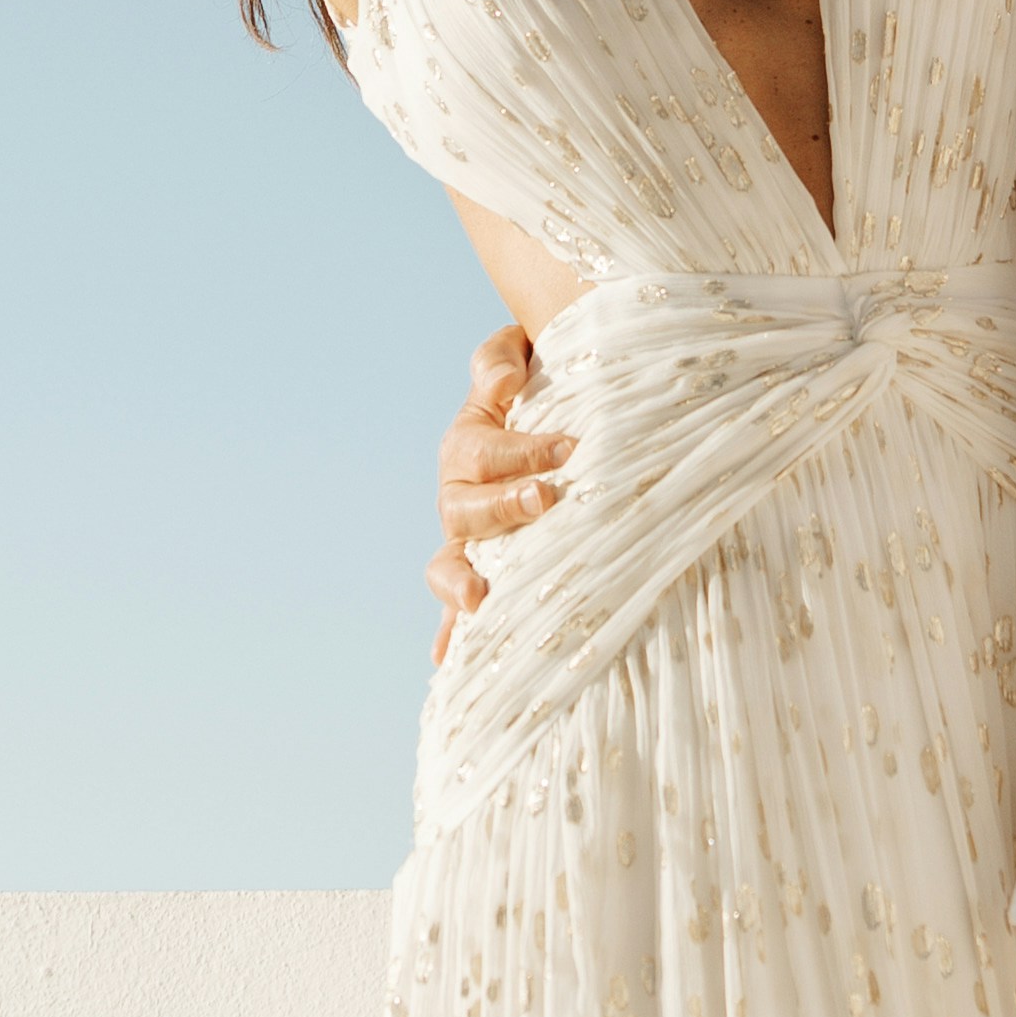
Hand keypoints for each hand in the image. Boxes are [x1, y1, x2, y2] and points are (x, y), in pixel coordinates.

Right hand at [425, 322, 567, 657]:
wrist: (549, 416)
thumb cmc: (539, 384)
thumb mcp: (516, 357)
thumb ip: (500, 362)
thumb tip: (505, 385)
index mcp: (468, 444)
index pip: (482, 449)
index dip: (520, 450)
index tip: (567, 450)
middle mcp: (460, 494)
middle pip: (464, 508)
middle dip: (502, 507)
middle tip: (545, 499)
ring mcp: (467, 540)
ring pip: (448, 563)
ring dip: (459, 581)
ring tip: (479, 598)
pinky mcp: (480, 574)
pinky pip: (457, 606)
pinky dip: (450, 631)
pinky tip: (448, 659)